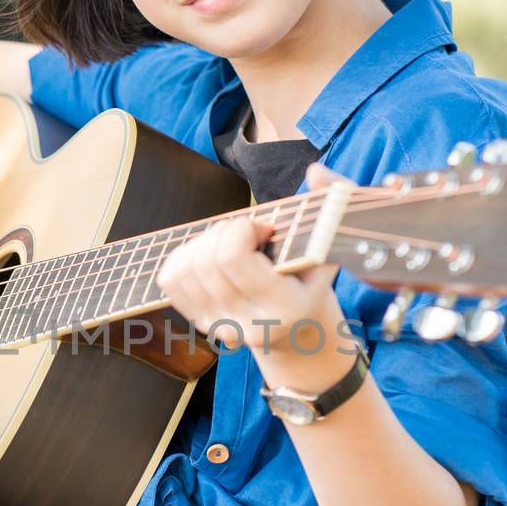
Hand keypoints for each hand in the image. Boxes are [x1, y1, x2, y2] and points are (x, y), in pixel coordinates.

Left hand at [156, 162, 354, 356]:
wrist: (298, 332)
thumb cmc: (313, 279)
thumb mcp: (332, 242)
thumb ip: (335, 201)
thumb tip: (315, 173)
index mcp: (286, 308)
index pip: (234, 258)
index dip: (241, 229)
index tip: (262, 228)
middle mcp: (250, 324)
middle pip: (207, 261)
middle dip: (223, 231)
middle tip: (246, 232)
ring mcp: (222, 328)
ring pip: (185, 269)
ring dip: (204, 242)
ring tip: (230, 243)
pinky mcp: (202, 324)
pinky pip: (171, 279)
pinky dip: (185, 257)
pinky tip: (211, 255)